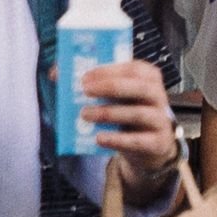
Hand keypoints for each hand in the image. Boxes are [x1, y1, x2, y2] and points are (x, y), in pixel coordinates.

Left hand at [75, 54, 179, 195]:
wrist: (148, 148)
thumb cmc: (127, 113)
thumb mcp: (114, 96)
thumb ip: (91, 82)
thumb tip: (56, 73)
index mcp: (148, 78)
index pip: (133, 68)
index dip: (109, 70)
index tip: (86, 75)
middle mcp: (158, 96)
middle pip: (140, 87)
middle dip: (111, 86)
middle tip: (85, 90)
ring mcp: (160, 120)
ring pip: (138, 114)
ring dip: (109, 113)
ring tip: (84, 114)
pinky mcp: (158, 143)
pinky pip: (139, 141)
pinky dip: (117, 140)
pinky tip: (98, 138)